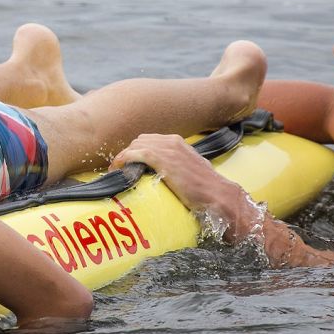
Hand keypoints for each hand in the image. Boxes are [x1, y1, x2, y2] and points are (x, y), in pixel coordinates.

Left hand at [111, 134, 231, 208]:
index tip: (129, 163)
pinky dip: (123, 160)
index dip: (136, 151)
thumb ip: (180, 165)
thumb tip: (171, 174)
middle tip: (120, 169)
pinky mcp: (163, 160)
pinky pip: (135, 154)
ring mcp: (167, 150)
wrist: (217, 193)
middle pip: (139, 141)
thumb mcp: (192, 169)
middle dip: (128, 153)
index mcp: (178, 142)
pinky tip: (118, 169)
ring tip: (117, 171)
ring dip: (123, 157)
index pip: (149, 140)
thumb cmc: (206, 186)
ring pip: (135, 146)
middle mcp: (172, 141)